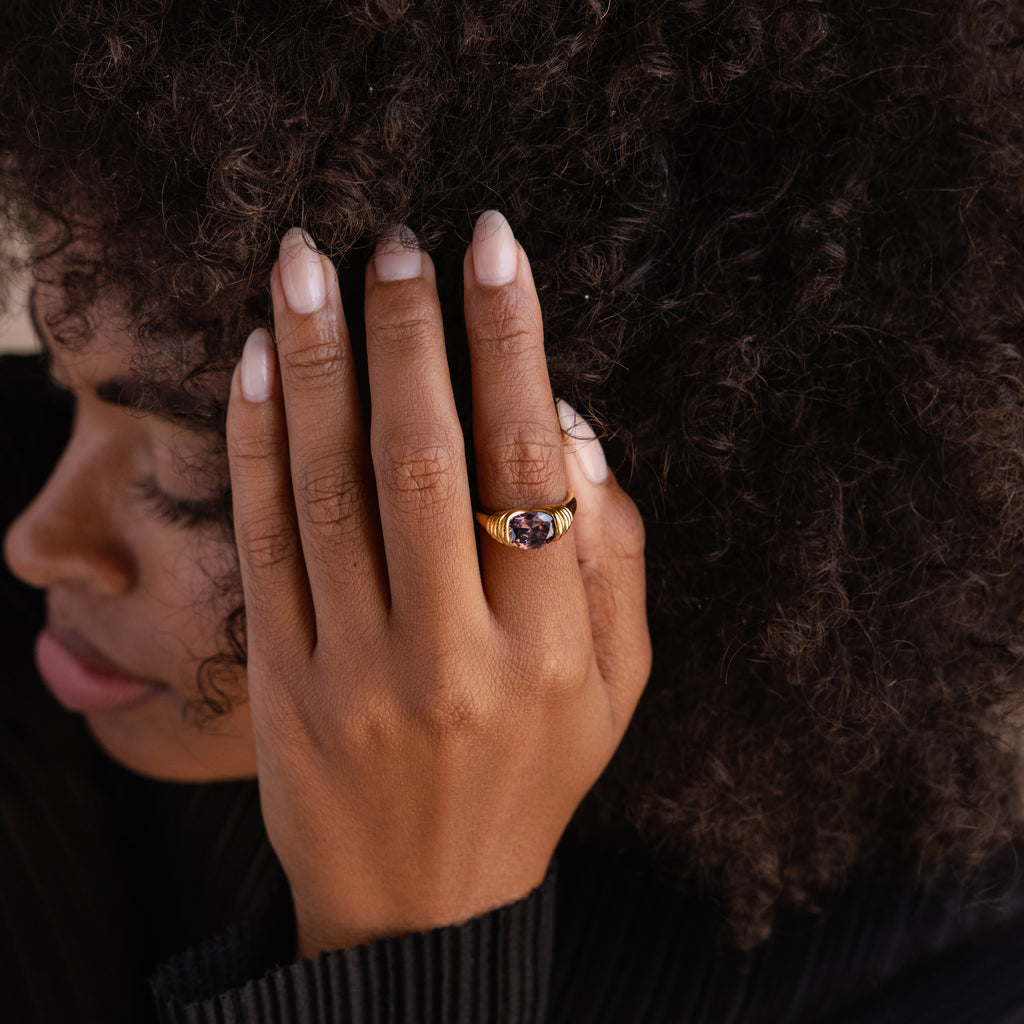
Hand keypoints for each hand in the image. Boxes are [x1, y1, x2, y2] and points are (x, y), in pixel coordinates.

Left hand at [226, 212, 650, 957]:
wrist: (422, 905)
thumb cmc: (533, 778)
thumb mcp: (617, 689)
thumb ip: (615, 562)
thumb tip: (574, 432)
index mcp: (549, 651)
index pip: (527, 466)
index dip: (512, 345)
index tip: (494, 249)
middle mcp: (450, 655)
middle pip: (419, 460)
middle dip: (407, 334)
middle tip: (394, 241)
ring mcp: (352, 670)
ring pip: (327, 490)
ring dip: (317, 364)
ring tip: (305, 265)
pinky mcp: (278, 682)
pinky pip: (263, 547)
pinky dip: (257, 445)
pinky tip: (260, 364)